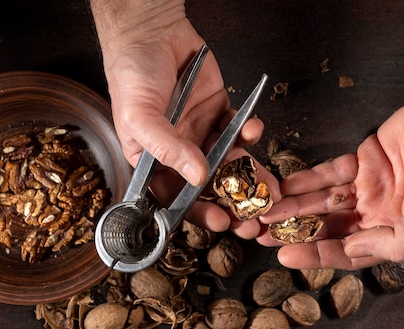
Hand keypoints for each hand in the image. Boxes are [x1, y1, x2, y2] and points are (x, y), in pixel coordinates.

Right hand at [90, 0, 263, 231]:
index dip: (200, 212)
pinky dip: (250, 132)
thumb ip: (168, 148)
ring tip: (270, 186)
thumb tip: (198, 177)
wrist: (151, 32)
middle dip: (233, 202)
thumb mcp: (139, 117)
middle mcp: (179, 152)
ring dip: (251, 175)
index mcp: (154, 162)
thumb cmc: (132, 75)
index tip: (223, 221)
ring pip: (230, 162)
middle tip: (257, 215)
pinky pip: (239, 130)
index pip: (177, 196)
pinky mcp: (220, 113)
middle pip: (209, 186)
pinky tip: (253, 130)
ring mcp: (201, 133)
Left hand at [258, 80, 403, 268]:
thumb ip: (394, 241)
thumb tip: (353, 250)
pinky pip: (328, 172)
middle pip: (329, 229)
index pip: (349, 252)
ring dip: (293, 207)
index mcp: (396, 232)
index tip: (285, 257)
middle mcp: (379, 213)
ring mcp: (370, 185)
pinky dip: (306, 179)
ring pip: (323, 202)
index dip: (316, 256)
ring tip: (263, 212)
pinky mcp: (364, 157)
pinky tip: (284, 186)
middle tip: (261, 236)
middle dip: (295, 233)